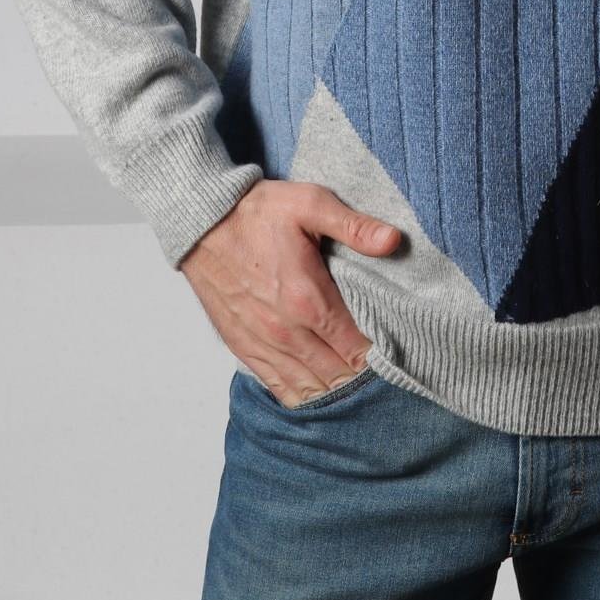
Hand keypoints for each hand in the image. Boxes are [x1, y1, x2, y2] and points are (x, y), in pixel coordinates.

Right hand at [177, 179, 401, 406]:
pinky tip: (320, 390)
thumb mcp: (310, 204)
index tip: (397, 350)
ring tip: (357, 381)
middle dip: (363, 376)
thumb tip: (393, 240)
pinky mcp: (244, 348)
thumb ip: (354, 226)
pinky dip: (304, 394)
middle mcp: (286, 332)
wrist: (202, 222)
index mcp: (308, 299)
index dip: (381, 355)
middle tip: (384, 369)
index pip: (357, 348)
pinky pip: (279, 387)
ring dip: (336, 389)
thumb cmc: (258, 212)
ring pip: (310, 388)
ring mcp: (263, 344)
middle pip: (337, 375)